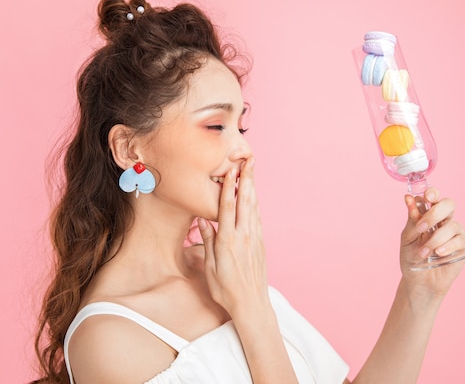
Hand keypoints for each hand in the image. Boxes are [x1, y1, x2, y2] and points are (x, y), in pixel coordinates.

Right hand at [197, 158, 268, 316]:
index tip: (230, 169)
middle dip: (246, 179)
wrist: (251, 303)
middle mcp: (243, 236)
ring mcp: (254, 238)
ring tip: (252, 171)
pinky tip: (254, 195)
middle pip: (245, 201)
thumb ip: (208, 241)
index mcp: (227, 241)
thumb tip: (203, 220)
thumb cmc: (226, 288)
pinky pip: (257, 218)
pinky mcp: (260, 243)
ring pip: (253, 207)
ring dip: (252, 187)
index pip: (227, 207)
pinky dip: (255, 203)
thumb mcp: (210, 267)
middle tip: (248, 161)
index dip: (229, 186)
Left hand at [400, 187, 464, 295]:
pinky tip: (439, 253)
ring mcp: (457, 231)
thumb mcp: (407, 237)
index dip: (433, 193)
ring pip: (451, 225)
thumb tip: (408, 198)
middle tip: (421, 227)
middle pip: (448, 204)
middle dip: (434, 213)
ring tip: (423, 252)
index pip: (434, 197)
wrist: (419, 280)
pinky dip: (447, 246)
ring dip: (434, 239)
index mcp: (430, 215)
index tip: (426, 196)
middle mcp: (445, 220)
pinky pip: (460, 239)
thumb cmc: (412, 257)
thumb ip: (412, 219)